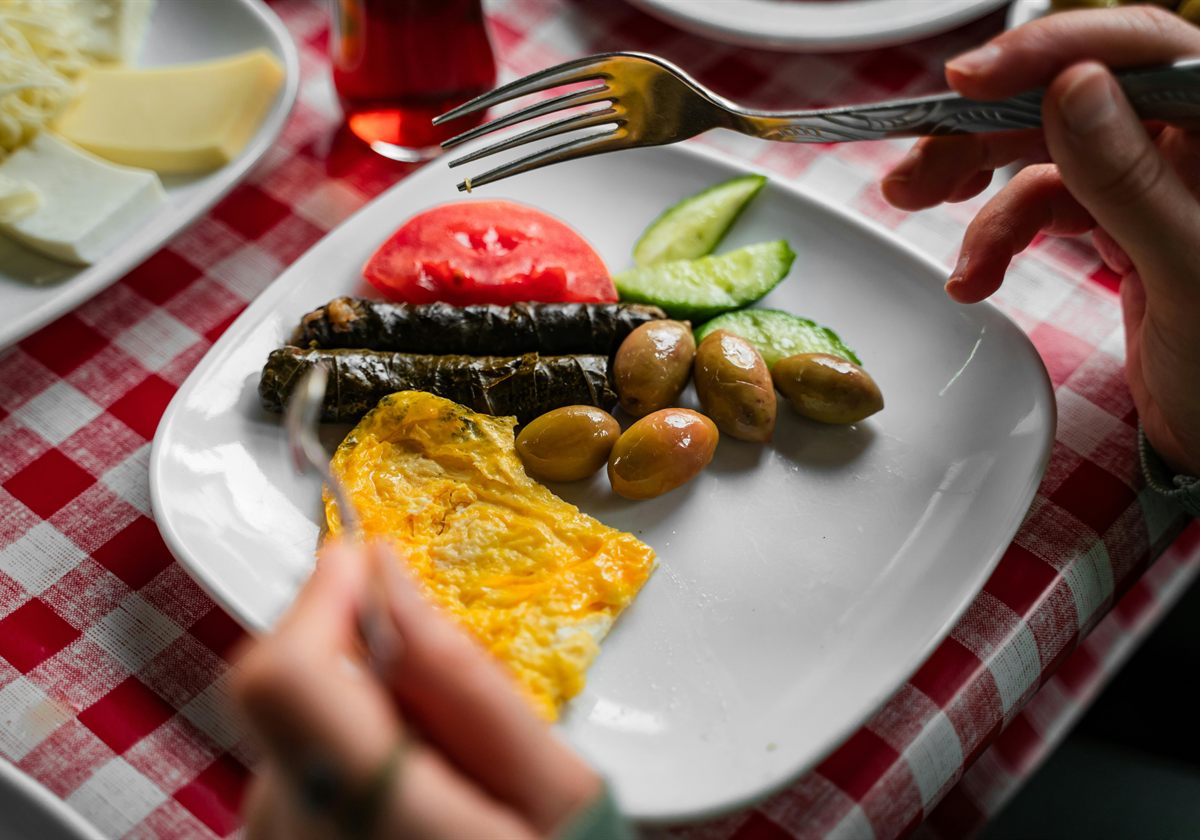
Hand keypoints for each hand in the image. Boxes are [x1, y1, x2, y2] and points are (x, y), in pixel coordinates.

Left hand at [232, 540, 600, 839]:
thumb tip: (393, 582)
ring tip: (437, 753)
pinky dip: (337, 748)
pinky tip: (407, 783)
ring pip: (280, 730)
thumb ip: (466, 684)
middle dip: (344, 646)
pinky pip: (285, 775)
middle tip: (431, 670)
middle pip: (277, 692)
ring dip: (346, 702)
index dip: (318, 598)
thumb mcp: (556, 794)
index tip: (365, 559)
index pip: (287, 678)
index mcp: (379, 822)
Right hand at [881, 6, 1199, 476]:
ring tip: (914, 203)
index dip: (1047, 52)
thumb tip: (1073, 91)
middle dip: (983, 128)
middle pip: (1069, 101)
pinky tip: (973, 277)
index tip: (969, 78)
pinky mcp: (1121, 227)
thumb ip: (1132, 180)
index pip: (1135, 52)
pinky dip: (995, 238)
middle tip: (917, 162)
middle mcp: (1188, 145)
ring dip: (974, 185)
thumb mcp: (1189, 272)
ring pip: (1043, 153)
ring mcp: (1151, 185)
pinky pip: (1042, 209)